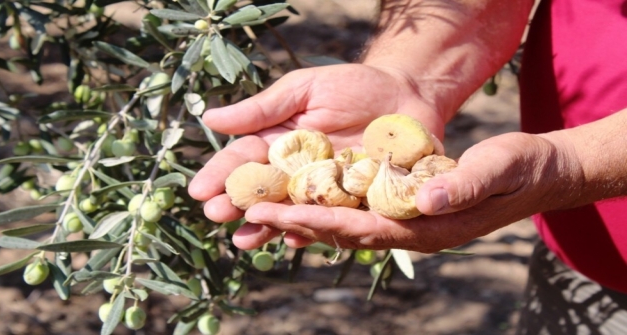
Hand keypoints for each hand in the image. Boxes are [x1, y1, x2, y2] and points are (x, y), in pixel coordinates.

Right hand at [188, 63, 444, 248]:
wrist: (408, 94)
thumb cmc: (354, 86)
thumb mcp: (305, 89)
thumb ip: (263, 109)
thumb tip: (210, 118)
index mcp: (279, 143)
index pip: (243, 161)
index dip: (220, 175)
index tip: (198, 190)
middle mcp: (296, 171)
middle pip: (262, 193)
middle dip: (237, 206)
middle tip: (216, 216)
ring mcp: (325, 190)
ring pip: (291, 212)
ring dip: (267, 227)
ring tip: (245, 240)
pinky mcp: (355, 202)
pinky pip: (332, 221)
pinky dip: (314, 231)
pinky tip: (294, 239)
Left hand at [241, 132, 583, 252]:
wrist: (535, 176)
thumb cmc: (520, 169)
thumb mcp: (500, 167)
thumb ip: (465, 183)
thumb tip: (427, 197)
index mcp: (428, 227)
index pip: (362, 228)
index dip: (317, 221)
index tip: (277, 212)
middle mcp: (410, 232)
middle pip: (343, 232)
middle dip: (295, 222)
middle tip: (250, 211)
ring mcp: (407, 224)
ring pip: (345, 226)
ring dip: (303, 218)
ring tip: (263, 209)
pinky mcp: (404, 211)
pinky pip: (357, 214)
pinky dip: (325, 209)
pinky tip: (301, 202)